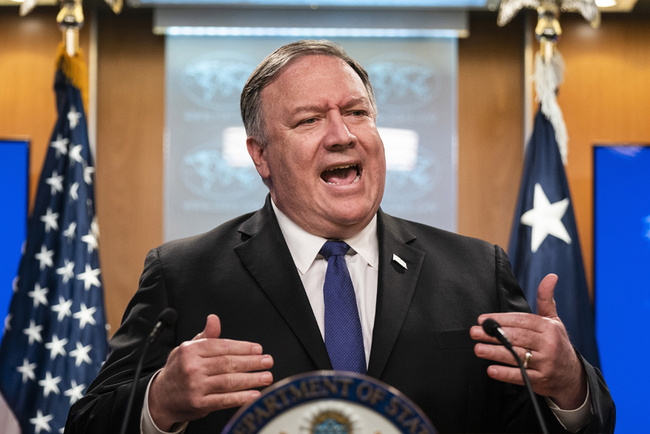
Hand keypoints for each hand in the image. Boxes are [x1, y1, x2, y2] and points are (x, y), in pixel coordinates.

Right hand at [148, 314, 273, 429]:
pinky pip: (223, 400)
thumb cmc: (179, 370)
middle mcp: (192, 368)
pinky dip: (240, 398)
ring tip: (266, 376)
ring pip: (228, 381)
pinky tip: (254, 394)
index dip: (242, 348)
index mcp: (191, 351)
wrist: (160, 397)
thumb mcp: (187, 349)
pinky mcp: (199, 404)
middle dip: (251, 362)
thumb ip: (205, 336)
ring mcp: (195, 387)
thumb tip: (214, 319)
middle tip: (267, 361)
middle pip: (227, 363)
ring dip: (251, 379)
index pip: (221, 346)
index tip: (258, 349)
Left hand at [470, 274, 586, 408]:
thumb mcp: (554, 321)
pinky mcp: (540, 381)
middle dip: (494, 334)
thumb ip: (546, 299)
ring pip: (517, 356)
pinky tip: (491, 369)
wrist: (572, 376)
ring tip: (478, 348)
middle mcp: (548, 346)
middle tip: (475, 332)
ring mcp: (545, 364)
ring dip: (495, 353)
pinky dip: (505, 374)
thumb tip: (551, 277)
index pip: (523, 321)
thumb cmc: (557, 344)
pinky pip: (521, 377)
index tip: (483, 319)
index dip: (502, 319)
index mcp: (549, 329)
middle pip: (517, 338)